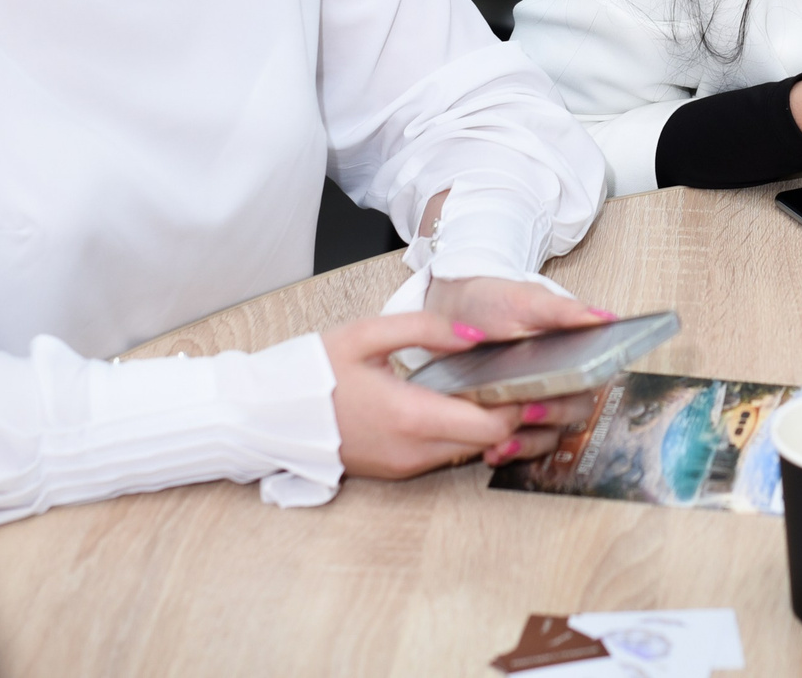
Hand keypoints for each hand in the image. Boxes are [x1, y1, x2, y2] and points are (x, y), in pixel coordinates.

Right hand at [321, 311, 563, 475]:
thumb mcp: (367, 334)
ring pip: (465, 451)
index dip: (519, 406)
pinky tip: (458, 406)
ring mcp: (403, 466)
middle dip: (511, 416)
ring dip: (485, 427)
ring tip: (495, 389)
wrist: (270, 416)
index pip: (490, 425)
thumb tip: (476, 334)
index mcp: (410, 415)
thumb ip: (425, 329)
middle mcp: (412, 450)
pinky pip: (441, 456)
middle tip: (524, 383)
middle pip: (487, 442)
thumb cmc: (315, 371)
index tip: (531, 379)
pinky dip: (458, 435)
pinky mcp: (394, 472)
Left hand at [425, 275, 612, 464]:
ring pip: (548, 435)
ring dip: (528, 443)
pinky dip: (506, 452)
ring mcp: (532, 403)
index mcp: (571, 353)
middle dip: (553, 416)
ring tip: (503, 443)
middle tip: (527, 410)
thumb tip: (605, 318)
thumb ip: (565, 312)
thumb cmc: (494, 301)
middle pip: (574, 411)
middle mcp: (557, 382)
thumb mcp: (526, 301)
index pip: (592, 379)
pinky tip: (491, 451)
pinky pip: (517, 445)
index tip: (562, 390)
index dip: (582, 386)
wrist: (452, 311)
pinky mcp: (506, 420)